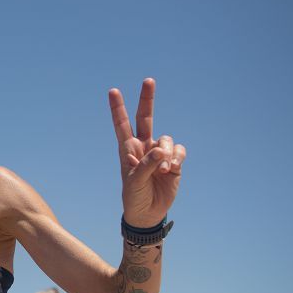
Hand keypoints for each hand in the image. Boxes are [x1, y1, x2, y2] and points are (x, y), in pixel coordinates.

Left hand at [109, 78, 185, 226]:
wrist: (148, 212)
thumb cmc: (134, 196)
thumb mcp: (134, 182)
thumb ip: (146, 164)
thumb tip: (161, 149)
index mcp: (127, 149)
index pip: (122, 125)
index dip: (118, 108)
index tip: (113, 91)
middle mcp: (143, 147)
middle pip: (146, 118)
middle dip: (147, 99)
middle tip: (148, 80)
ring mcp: (159, 153)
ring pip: (167, 139)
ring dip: (167, 153)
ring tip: (163, 170)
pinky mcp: (174, 162)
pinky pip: (179, 151)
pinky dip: (177, 158)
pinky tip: (171, 170)